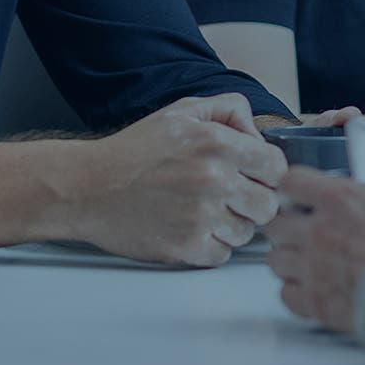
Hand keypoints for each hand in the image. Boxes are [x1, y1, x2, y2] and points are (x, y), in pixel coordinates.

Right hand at [70, 93, 285, 266]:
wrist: (86, 187)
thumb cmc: (132, 152)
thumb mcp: (179, 113)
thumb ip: (227, 110)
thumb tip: (259, 134)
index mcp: (216, 144)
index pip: (278, 167)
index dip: (266, 173)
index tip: (251, 176)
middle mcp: (213, 179)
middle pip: (269, 205)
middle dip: (252, 202)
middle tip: (228, 198)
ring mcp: (201, 216)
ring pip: (248, 233)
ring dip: (231, 226)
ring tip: (202, 212)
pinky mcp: (186, 247)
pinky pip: (223, 254)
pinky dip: (210, 246)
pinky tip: (190, 229)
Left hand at [267, 171, 364, 333]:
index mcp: (344, 199)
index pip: (292, 180)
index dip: (293, 187)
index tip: (299, 193)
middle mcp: (320, 231)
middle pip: (274, 224)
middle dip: (286, 228)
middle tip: (304, 233)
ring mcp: (313, 268)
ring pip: (275, 261)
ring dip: (289, 262)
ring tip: (309, 265)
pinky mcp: (316, 303)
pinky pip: (286, 296)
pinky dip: (296, 295)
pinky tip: (315, 292)